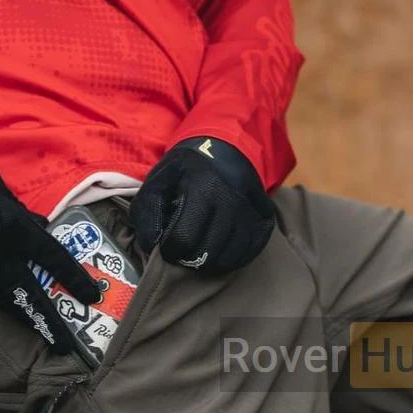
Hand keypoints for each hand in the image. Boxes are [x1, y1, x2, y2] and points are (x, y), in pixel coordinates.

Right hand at [0, 148, 101, 352]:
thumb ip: (18, 210)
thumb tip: (37, 225)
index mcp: (14, 229)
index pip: (54, 259)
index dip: (74, 279)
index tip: (91, 296)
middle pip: (31, 297)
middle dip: (51, 324)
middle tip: (68, 346)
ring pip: (5, 302)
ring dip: (25, 319)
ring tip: (42, 335)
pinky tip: (9, 309)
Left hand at [130, 137, 276, 274]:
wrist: (224, 149)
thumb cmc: (186, 170)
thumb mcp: (158, 182)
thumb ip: (148, 214)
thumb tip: (152, 246)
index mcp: (204, 188)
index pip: (184, 239)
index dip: (170, 250)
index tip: (168, 246)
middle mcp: (232, 201)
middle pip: (207, 253)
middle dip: (189, 259)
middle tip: (183, 250)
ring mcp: (252, 212)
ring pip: (229, 258)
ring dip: (209, 263)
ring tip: (199, 252)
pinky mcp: (264, 221)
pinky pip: (248, 254)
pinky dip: (231, 259)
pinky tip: (219, 251)